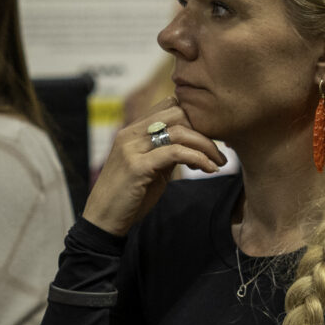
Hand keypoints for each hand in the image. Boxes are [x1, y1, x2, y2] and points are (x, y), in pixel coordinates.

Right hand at [82, 98, 225, 236]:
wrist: (103, 219)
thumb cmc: (128, 196)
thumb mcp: (150, 167)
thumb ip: (166, 151)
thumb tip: (193, 144)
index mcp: (133, 130)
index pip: (169, 105)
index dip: (195, 118)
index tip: (212, 138)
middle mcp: (130, 133)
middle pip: (177, 112)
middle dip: (205, 129)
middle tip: (221, 149)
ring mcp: (132, 148)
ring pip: (179, 131)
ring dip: (206, 145)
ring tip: (220, 162)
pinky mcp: (137, 166)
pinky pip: (176, 153)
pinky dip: (198, 158)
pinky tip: (209, 169)